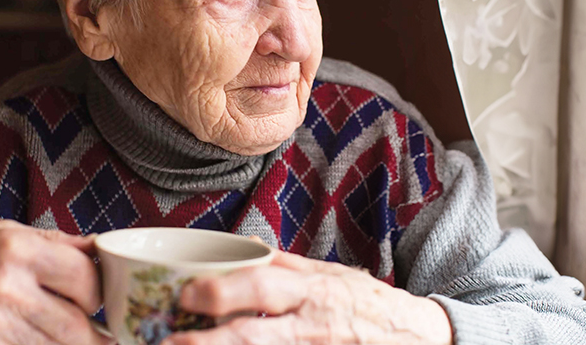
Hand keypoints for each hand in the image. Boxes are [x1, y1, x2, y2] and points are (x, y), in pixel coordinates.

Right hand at [0, 219, 112, 344]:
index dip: (99, 291)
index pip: (83, 277)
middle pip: (74, 325)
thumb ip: (56, 242)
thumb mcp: (5, 230)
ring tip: (83, 339)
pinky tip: (45, 341)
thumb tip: (99, 247)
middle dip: (95, 332)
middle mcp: (5, 288)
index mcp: (17, 250)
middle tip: (104, 333)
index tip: (100, 297)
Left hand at [166, 250, 451, 344]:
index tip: (186, 292)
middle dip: (211, 341)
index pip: (263, 286)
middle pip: (255, 336)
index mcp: (311, 290)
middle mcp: (311, 325)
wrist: (416, 336)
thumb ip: (285, 266)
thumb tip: (241, 249)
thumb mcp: (328, 274)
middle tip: (169, 340)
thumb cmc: (364, 302)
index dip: (224, 291)